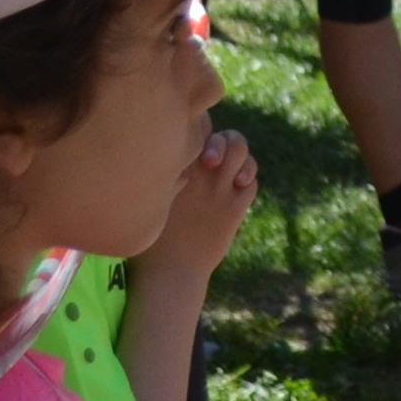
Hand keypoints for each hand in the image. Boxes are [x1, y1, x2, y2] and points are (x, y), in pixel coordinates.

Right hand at [145, 127, 256, 280]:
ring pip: (242, 154)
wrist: (168, 272)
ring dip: (241, 159)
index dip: (201, 129)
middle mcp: (199, 174)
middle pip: (225, 137)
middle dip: (225, 142)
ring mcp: (218, 190)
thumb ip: (161, 175)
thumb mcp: (149, 199)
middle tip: (214, 161)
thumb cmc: (150, 238)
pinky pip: (251, 182)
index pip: (198, 128)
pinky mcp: (234, 209)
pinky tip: (235, 191)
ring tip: (232, 174)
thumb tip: (166, 155)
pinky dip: (247, 181)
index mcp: (175, 167)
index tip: (197, 143)